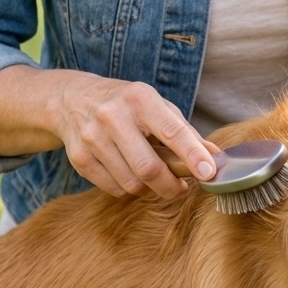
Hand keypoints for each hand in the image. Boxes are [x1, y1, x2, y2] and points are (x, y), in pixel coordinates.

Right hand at [52, 74, 217, 198]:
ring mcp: (93, 137)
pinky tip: (127, 171)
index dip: (192, 155)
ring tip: (151, 174)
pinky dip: (127, 188)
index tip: (209, 173)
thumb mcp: (155, 105)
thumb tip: (215, 155)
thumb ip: (184, 131)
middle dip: (170, 186)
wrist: (72, 99)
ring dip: (148, 187)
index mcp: (140, 98)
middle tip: (181, 188)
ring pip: (131, 183)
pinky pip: (113, 188)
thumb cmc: (126, 104)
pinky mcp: (79, 158)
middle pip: (148, 168)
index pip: (171, 131)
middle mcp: (113, 116)